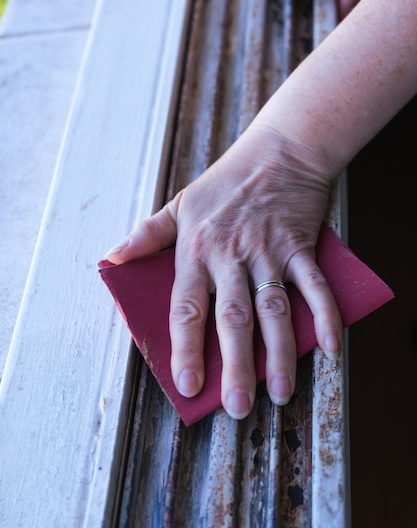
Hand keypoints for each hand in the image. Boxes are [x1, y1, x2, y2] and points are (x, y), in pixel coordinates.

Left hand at [106, 126, 342, 419]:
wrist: (277, 151)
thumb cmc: (224, 181)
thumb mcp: (178, 204)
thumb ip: (145, 236)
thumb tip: (110, 260)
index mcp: (197, 251)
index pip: (186, 308)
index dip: (186, 349)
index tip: (187, 385)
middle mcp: (232, 257)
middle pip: (232, 319)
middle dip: (235, 367)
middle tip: (237, 408)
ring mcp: (269, 253)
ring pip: (274, 311)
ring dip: (279, 355)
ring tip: (281, 394)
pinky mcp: (301, 247)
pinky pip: (314, 286)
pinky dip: (324, 316)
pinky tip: (328, 348)